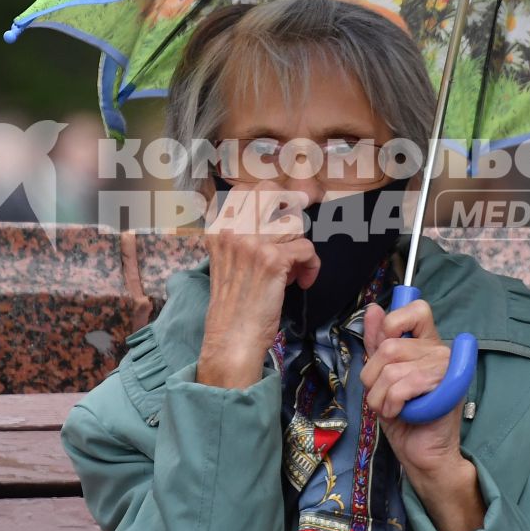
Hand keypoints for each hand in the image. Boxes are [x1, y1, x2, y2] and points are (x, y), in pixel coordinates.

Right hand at [196, 183, 320, 388]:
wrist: (231, 339)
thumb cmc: (233, 306)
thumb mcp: (228, 262)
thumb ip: (244, 237)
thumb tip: (282, 219)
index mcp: (218, 229)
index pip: (248, 191)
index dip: (273, 198)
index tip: (287, 209)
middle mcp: (232, 229)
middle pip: (271, 192)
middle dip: (292, 205)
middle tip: (299, 228)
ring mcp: (252, 242)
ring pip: (294, 222)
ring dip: (300, 245)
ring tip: (294, 269)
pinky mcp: (272, 259)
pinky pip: (307, 249)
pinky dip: (311, 266)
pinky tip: (303, 282)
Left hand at [360, 298, 467, 482]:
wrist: (421, 452)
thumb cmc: (403, 415)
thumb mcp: (382, 376)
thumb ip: (378, 343)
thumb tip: (374, 310)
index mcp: (426, 343)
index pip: (417, 310)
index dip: (394, 322)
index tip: (385, 347)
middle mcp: (440, 350)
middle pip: (389, 347)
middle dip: (373, 377)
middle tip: (382, 395)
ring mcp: (446, 368)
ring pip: (391, 369)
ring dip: (379, 396)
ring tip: (391, 408)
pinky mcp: (445, 388)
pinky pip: (402, 386)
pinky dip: (390, 404)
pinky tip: (399, 412)